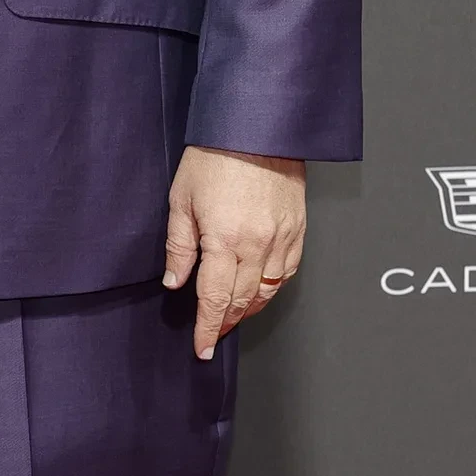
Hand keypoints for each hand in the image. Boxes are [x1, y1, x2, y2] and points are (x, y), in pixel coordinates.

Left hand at [163, 146, 306, 360]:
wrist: (257, 127)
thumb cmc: (216, 156)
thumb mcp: (181, 200)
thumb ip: (180, 246)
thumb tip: (176, 281)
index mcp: (225, 241)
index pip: (215, 299)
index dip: (207, 328)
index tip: (202, 348)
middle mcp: (258, 245)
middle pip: (243, 300)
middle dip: (227, 322)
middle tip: (213, 335)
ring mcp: (282, 238)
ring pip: (268, 290)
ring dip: (250, 309)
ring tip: (234, 318)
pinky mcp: (298, 228)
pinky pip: (288, 271)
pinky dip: (273, 287)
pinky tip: (261, 291)